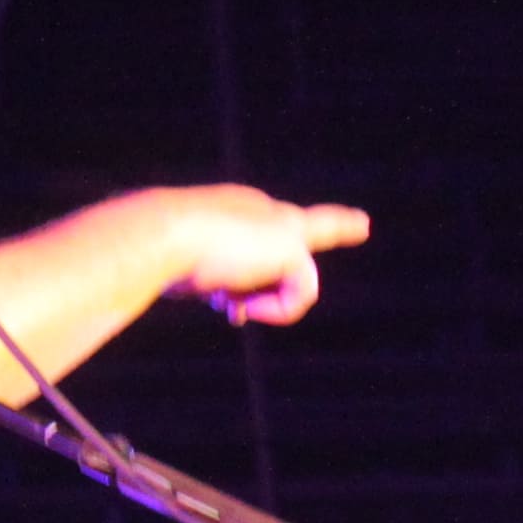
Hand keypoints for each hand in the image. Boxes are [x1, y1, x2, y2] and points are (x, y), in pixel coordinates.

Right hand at [155, 186, 370, 328]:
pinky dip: (278, 309)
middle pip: (307, 225)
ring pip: (298, 279)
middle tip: (362, 224)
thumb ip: (213, 284)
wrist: (162, 234)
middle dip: (336, 225)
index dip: (245, 281)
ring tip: (234, 306)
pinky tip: (246, 308)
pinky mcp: (292, 245)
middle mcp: (258, 211)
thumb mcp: (186, 273)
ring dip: (269, 304)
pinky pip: (302, 293)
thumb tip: (238, 309)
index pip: (254, 237)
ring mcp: (278, 225)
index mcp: (229, 212)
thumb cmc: (159, 253)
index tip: (237, 311)